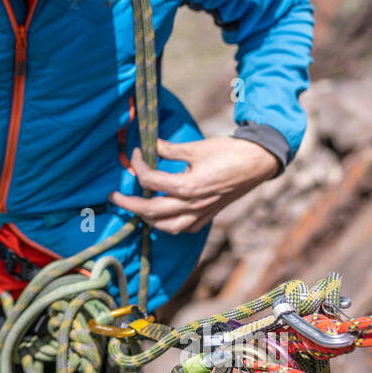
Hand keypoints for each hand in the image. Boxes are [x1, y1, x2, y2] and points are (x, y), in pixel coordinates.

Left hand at [109, 136, 279, 233]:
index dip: (138, 165)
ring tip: (136, 209)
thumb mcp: (196, 147)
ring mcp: (201, 214)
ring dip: (147, 219)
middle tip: (114, 197)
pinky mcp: (208, 216)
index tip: (136, 153)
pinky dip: (169, 225)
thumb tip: (151, 145)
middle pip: (151, 211)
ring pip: (166, 226)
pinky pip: (184, 228)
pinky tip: (163, 216)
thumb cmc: (228, 152)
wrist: (258, 162)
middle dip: (128, 204)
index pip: (150, 180)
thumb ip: (169, 149)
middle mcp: (192, 205)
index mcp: (188, 186)